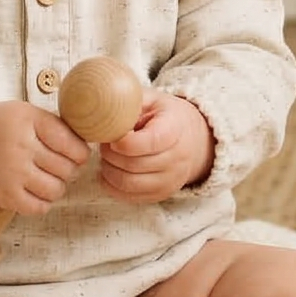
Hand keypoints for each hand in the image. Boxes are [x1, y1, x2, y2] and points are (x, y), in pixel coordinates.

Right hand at [0, 101, 88, 214]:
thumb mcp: (23, 112)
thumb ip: (53, 124)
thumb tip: (85, 143)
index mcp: (28, 121)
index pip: (72, 143)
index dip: (80, 151)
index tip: (77, 153)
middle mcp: (21, 146)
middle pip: (67, 168)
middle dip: (70, 169)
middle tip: (60, 166)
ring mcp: (13, 173)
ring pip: (57, 189)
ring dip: (58, 186)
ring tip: (48, 178)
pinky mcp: (5, 196)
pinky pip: (39, 207)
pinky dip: (43, 202)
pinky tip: (36, 191)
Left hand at [98, 95, 213, 203]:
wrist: (193, 139)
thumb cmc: (165, 116)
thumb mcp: (153, 99)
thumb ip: (130, 101)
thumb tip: (102, 103)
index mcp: (175, 129)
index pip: (151, 142)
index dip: (126, 143)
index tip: (112, 137)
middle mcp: (177, 158)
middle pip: (135, 164)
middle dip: (111, 155)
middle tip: (103, 144)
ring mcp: (171, 180)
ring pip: (130, 183)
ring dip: (109, 171)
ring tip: (106, 157)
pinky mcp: (161, 194)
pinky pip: (131, 197)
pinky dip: (113, 186)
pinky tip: (109, 171)